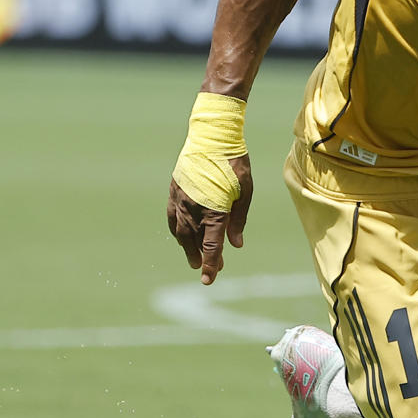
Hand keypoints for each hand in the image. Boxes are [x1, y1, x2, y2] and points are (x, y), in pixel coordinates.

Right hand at [166, 155, 252, 284]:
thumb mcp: (245, 192)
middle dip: (201, 257)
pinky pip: (172, 217)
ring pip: (181, 231)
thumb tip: (236, 245)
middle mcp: (194, 208)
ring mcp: (181, 200)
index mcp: (214, 210)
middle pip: (195, 241)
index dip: (211, 264)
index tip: (208, 280)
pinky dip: (177, 230)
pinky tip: (181, 236)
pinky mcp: (174, 191)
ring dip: (188, 247)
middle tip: (207, 269)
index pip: (211, 245)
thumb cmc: (235, 164)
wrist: (212, 137)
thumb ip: (238, 220)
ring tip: (194, 258)